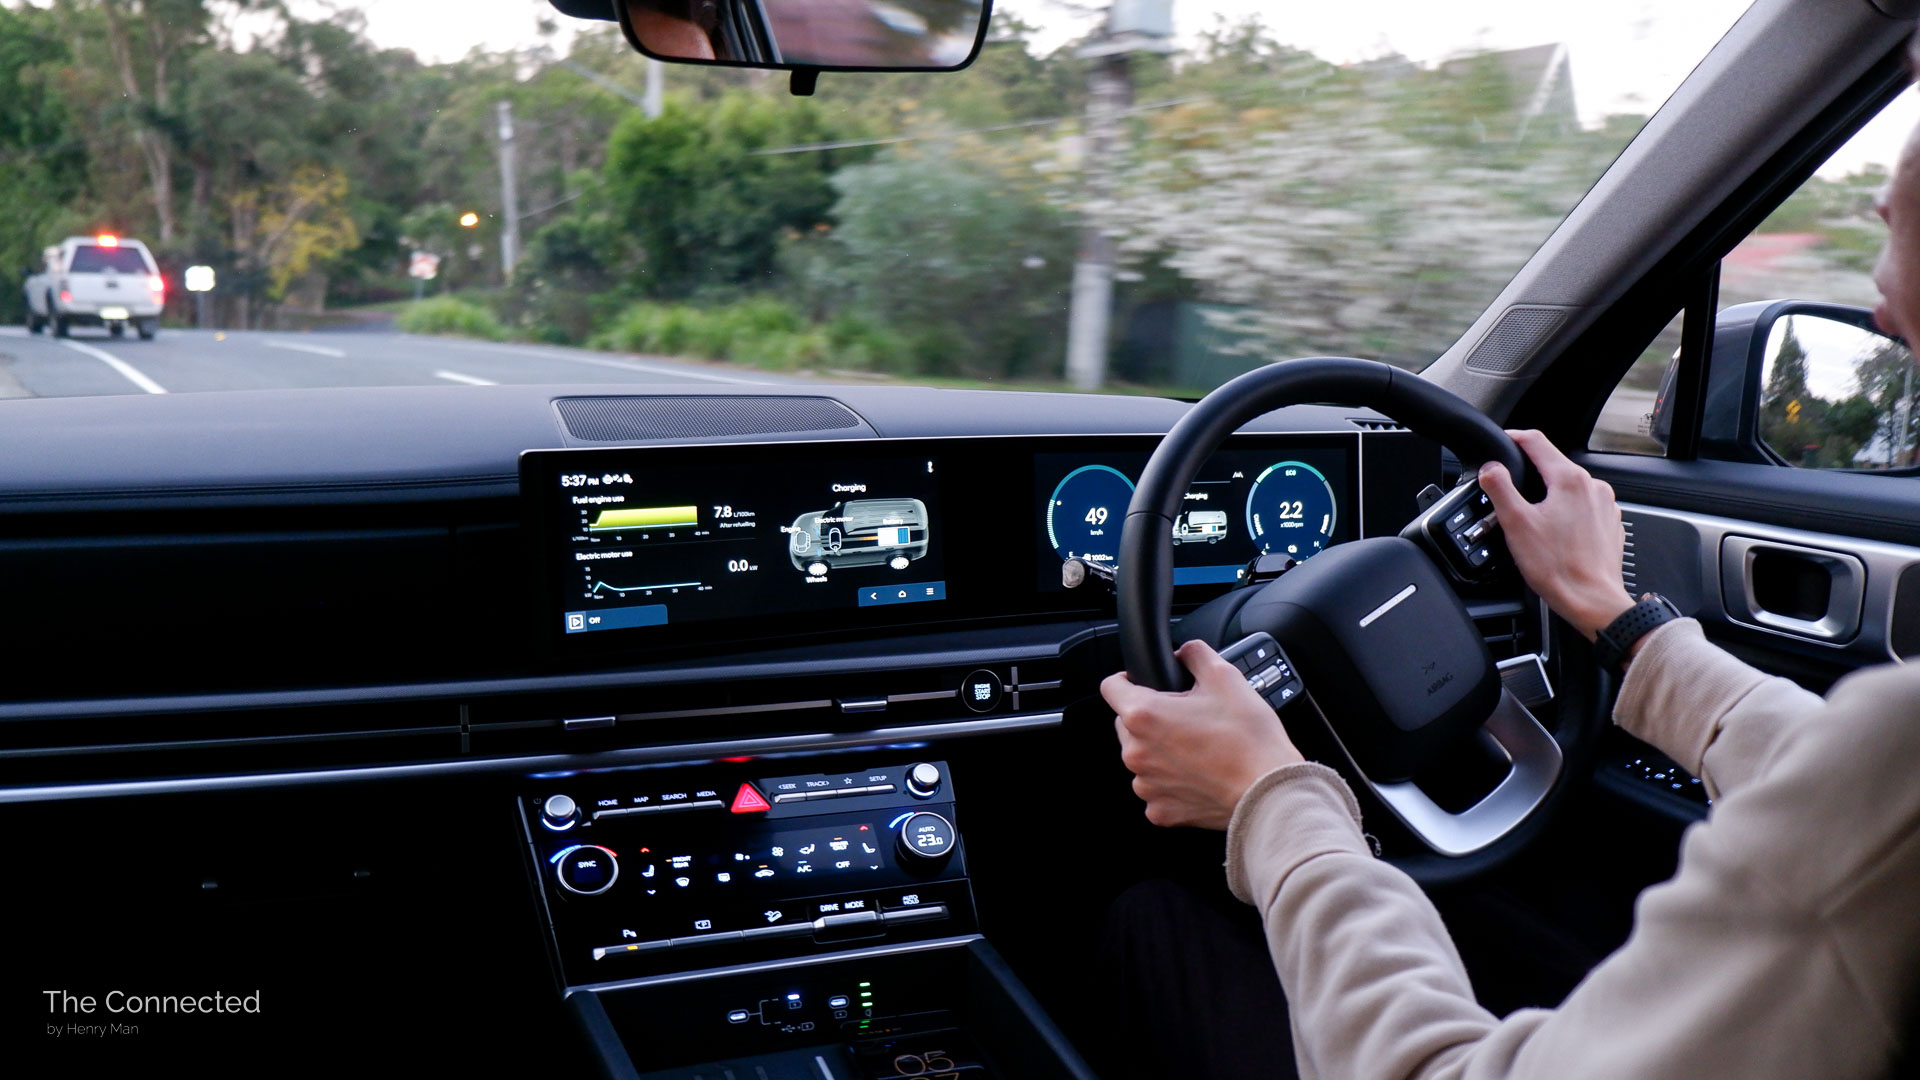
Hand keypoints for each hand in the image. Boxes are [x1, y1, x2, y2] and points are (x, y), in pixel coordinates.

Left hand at [1102, 640, 1305, 829]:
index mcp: (1144, 716)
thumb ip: (1195, 654)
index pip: (1111, 686)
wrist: (1268, 791)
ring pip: (1141, 757)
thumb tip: (1185, 652)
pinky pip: (1156, 788)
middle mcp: (1136, 753)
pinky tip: (1198, 773)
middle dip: (1150, 717)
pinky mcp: (1160, 810)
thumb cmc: (1249, 740)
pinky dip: (1172, 780)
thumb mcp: (1226, 677)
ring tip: (1197, 747)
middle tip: (1186, 718)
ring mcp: (1146, 784)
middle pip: (1126, 723)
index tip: (1146, 684)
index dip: (1128, 679)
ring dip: (1160, 750)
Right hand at [1478, 429, 1635, 640]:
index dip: (1514, 438)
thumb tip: (1490, 468)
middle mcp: (1593, 487)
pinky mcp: (1609, 524)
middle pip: (1554, 466)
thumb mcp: (1515, 523)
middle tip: (1510, 495)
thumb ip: (1500, 488)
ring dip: (1550, 496)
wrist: (1591, 600)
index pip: (1537, 442)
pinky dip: (1567, 513)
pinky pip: (1583, 507)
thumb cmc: (1557, 567)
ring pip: (1569, 488)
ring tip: (1533, 522)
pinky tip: (1555, 535)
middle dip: (1530, 474)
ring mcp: (1605, 506)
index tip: (1503, 441)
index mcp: (1570, 480)